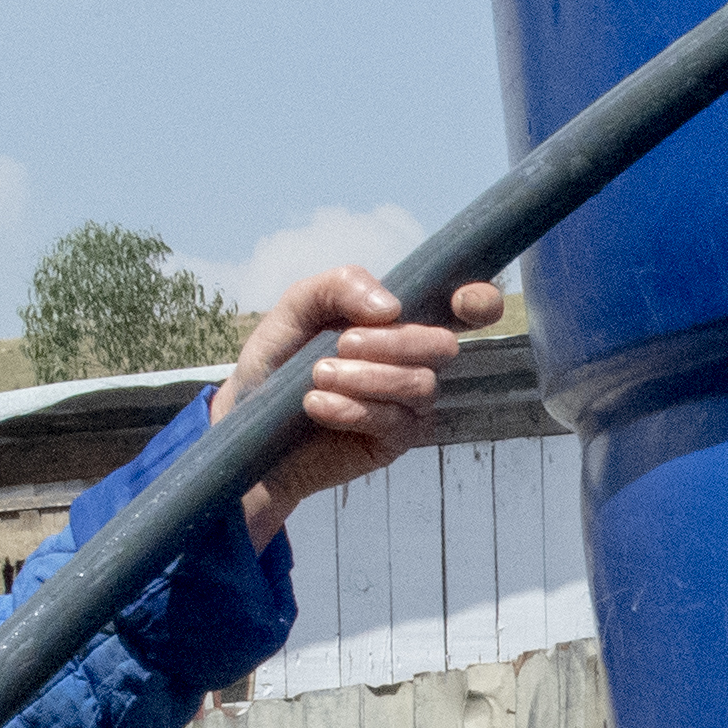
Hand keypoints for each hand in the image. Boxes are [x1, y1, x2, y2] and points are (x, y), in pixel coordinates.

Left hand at [211, 271, 506, 543]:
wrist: (246, 425)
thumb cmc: (276, 360)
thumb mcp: (297, 308)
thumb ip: (340, 286)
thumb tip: (392, 307)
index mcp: (399, 320)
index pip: (464, 307)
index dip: (480, 301)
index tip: (463, 301)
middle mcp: (413, 359)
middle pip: (443, 346)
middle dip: (395, 343)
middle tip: (341, 345)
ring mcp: (409, 403)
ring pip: (420, 384)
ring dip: (367, 377)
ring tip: (316, 376)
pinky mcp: (394, 441)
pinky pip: (393, 421)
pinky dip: (352, 408)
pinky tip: (315, 404)